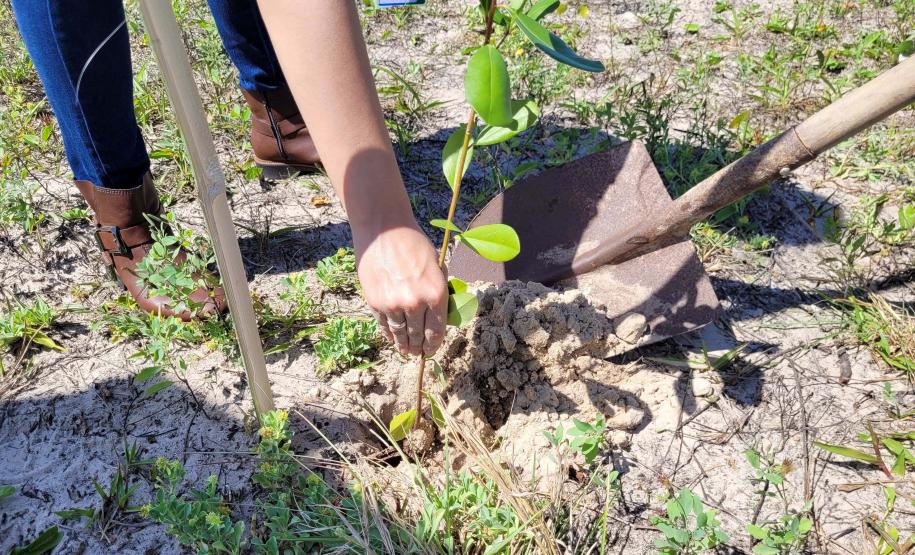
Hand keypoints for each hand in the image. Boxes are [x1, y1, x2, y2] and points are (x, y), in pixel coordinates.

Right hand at [353, 218, 447, 355]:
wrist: (383, 229)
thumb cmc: (413, 243)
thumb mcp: (436, 265)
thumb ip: (439, 289)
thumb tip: (441, 312)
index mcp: (436, 294)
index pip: (437, 330)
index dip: (434, 344)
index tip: (432, 350)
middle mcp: (415, 303)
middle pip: (418, 335)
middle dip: (419, 347)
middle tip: (418, 354)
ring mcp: (393, 304)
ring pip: (400, 333)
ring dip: (403, 345)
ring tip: (405, 351)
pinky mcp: (375, 302)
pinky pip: (384, 325)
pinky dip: (389, 334)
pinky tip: (392, 339)